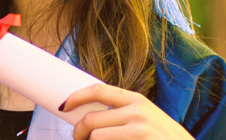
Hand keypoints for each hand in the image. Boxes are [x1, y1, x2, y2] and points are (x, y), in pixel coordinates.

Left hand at [63, 84, 193, 139]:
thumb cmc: (161, 135)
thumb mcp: (145, 116)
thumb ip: (122, 111)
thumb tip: (89, 113)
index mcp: (135, 100)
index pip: (98, 90)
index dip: (76, 97)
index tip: (64, 105)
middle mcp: (137, 111)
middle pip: (91, 119)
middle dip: (78, 131)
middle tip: (78, 138)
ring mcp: (139, 130)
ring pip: (96, 136)